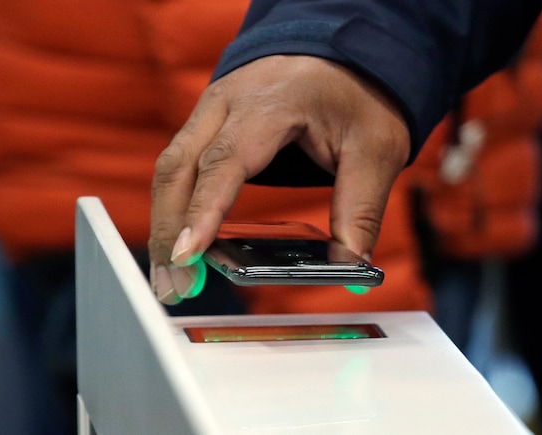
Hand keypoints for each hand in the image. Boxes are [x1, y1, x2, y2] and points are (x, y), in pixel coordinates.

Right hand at [148, 55, 410, 303]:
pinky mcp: (207, 125)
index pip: (225, 161)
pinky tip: (179, 244)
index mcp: (270, 103)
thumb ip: (361, 208)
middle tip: (175, 286)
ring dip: (164, 225)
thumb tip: (351, 266)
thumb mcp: (376, 148)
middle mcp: (226, 103)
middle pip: (178, 169)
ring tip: (171, 278)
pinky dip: (174, 208)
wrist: (338, 50)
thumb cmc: (356, 92)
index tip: (188, 254)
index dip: (203, 211)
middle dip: (168, 231)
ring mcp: (210, 111)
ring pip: (169, 170)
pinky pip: (179, 167)